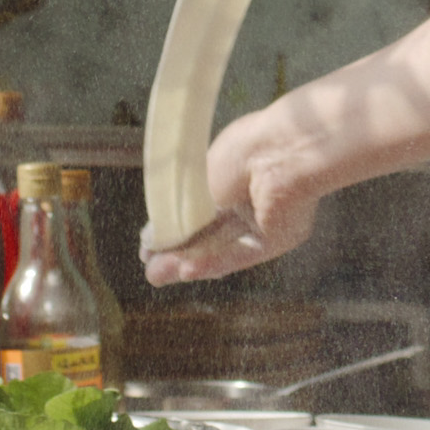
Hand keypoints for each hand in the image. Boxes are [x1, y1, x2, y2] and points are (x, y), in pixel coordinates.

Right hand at [140, 105, 323, 285]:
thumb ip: (174, 214)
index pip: (196, 211)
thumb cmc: (240, 153)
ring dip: (191, 263)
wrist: (281, 152)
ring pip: (221, 248)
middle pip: (207, 235)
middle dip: (178, 255)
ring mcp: (262, 218)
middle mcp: (245, 197)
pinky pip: (242, 254)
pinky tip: (188, 272)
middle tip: (151, 273)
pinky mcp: (278, 236)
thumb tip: (150, 239)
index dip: (172, 231)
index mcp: (227, 174)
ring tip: (158, 276)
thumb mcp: (192, 183)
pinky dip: (215, 263)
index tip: (147, 249)